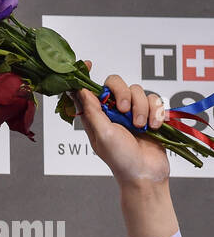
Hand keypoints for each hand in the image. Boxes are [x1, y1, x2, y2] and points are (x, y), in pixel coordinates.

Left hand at [75, 69, 169, 185]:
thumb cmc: (120, 158)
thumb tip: (80, 90)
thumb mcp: (102, 134)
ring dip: (141, 108)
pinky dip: (156, 112)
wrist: (146, 173)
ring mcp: (132, 112)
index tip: (89, 63)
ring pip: (139, 91)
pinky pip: (155, 100)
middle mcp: (113, 112)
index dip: (86, 77)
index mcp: (96, 117)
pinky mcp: (150, 114)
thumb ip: (93, 112)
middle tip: (124, 110)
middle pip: (116, 84)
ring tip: (140, 126)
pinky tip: (154, 127)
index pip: (89, 91)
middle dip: (123, 93)